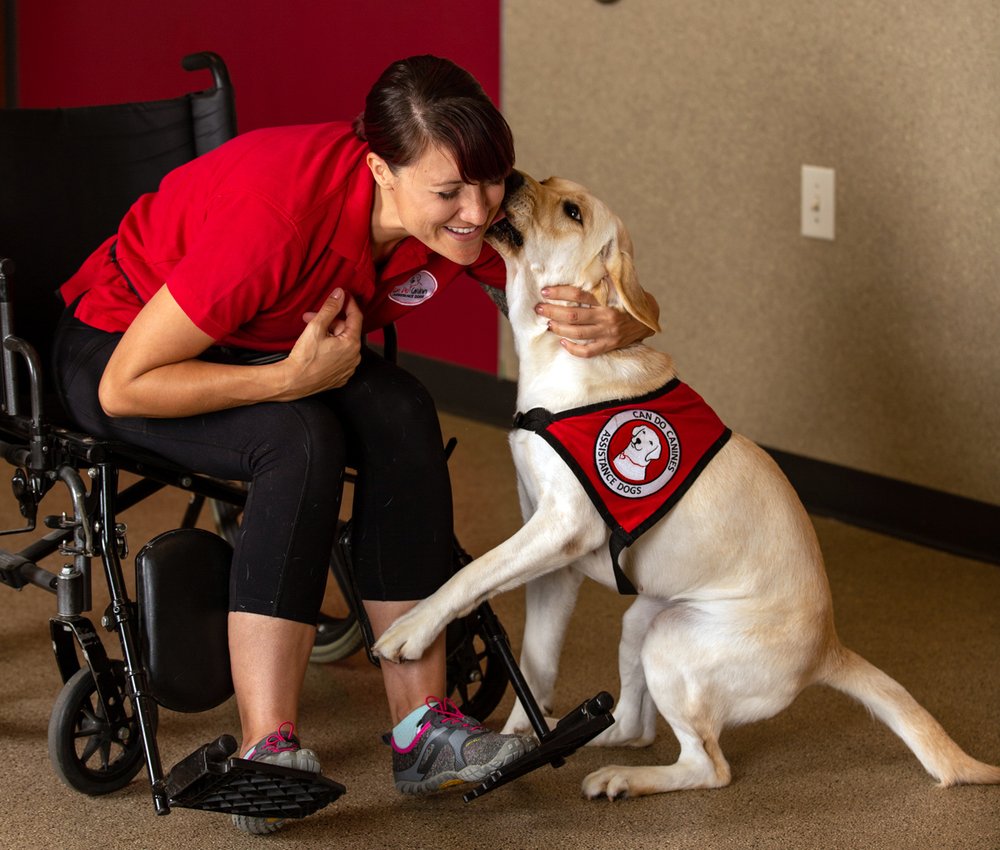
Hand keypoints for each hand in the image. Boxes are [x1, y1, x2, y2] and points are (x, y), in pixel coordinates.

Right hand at [280, 289, 362, 397]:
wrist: (293, 382)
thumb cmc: (304, 358)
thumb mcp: (316, 327)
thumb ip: (330, 308)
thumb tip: (339, 294)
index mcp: (352, 344)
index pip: (356, 316)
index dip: (348, 303)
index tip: (343, 295)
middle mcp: (354, 357)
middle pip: (346, 330)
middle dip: (330, 320)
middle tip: (311, 317)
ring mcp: (349, 368)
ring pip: (343, 343)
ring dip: (330, 334)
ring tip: (311, 333)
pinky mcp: (341, 376)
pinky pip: (340, 357)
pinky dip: (331, 349)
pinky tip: (317, 347)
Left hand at [534, 285, 657, 357]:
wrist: (647, 319)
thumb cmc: (628, 300)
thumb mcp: (618, 286)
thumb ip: (603, 277)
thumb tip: (588, 260)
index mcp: (608, 299)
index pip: (579, 294)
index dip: (560, 292)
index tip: (546, 291)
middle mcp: (606, 317)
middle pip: (573, 315)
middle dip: (552, 311)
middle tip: (538, 308)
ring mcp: (607, 334)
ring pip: (577, 333)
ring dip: (559, 328)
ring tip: (547, 323)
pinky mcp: (609, 346)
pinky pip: (588, 351)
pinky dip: (573, 349)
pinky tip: (563, 342)